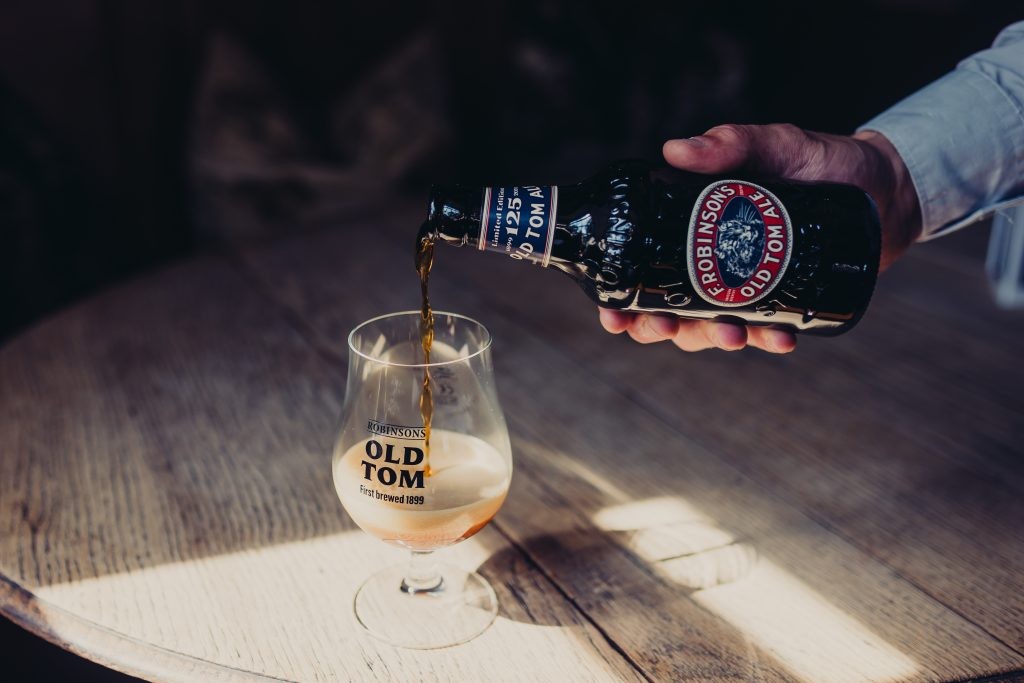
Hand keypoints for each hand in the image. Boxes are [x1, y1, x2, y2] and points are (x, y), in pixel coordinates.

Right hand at [600, 123, 920, 352]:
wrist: (887, 188)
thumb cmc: (824, 161)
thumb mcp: (777, 145)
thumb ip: (731, 144)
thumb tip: (676, 150)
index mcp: (695, 227)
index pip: (645, 265)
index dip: (622, 298)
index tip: (613, 316)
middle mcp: (713, 262)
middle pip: (669, 309)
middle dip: (660, 329)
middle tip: (669, 327)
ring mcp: (746, 286)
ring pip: (710, 327)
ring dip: (712, 337)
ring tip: (732, 334)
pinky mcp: (784, 301)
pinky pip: (765, 329)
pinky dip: (769, 338)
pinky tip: (781, 338)